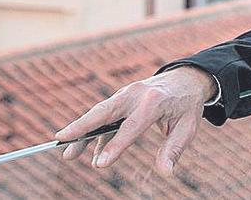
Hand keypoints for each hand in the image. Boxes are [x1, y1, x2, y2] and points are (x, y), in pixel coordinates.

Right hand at [53, 65, 216, 175]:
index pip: (131, 126)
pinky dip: (93, 130)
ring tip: (66, 152)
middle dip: (82, 126)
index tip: (100, 164)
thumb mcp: (187, 126)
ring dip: (81, 130)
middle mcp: (136, 94)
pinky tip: (83, 149)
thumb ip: (174, 148)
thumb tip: (166, 173)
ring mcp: (126, 93)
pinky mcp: (121, 97)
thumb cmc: (187, 105)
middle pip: (105, 110)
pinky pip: (104, 114)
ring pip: (99, 112)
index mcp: (155, 101)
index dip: (115, 146)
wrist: (187, 78)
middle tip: (62, 140)